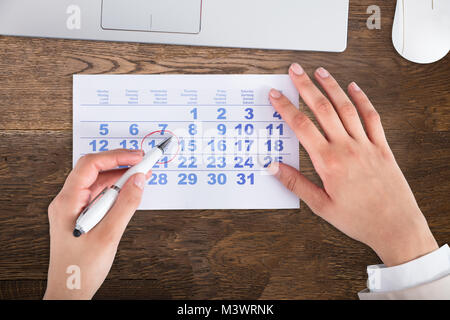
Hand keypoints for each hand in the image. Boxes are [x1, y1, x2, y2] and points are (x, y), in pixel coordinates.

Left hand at [44, 149, 147, 299]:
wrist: (70, 291)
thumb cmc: (80, 269)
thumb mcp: (108, 235)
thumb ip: (126, 205)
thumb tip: (139, 181)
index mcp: (67, 202)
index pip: (91, 166)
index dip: (116, 157)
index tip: (137, 157)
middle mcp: (68, 201)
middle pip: (94, 171)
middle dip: (120, 164)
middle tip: (142, 163)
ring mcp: (75, 209)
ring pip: (98, 183)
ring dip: (120, 177)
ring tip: (141, 175)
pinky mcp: (82, 216)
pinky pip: (101, 196)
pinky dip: (117, 191)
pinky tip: (130, 192)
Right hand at [268, 64, 437, 266]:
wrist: (395, 226)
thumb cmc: (359, 219)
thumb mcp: (320, 206)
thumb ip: (296, 183)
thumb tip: (273, 168)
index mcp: (329, 162)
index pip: (302, 127)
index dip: (286, 107)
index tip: (275, 95)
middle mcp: (347, 148)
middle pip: (322, 109)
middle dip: (306, 87)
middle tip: (295, 70)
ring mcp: (366, 144)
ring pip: (346, 108)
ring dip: (332, 87)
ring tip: (320, 72)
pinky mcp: (382, 146)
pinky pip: (372, 117)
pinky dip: (362, 99)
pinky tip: (354, 88)